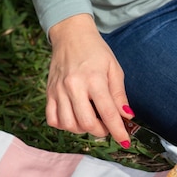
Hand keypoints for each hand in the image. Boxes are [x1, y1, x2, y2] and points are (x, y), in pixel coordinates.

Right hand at [46, 14, 132, 144]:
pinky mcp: (49, 93)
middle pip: (86, 123)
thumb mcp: (114, 69)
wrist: (71, 35)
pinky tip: (74, 118)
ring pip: (69, 125)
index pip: (108, 113)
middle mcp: (74, 86)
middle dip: (101, 131)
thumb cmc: (96, 51)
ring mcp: (59, 91)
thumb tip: (127, 116)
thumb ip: (119, 95)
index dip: (118, 131)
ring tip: (91, 120)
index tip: (125, 141)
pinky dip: (65, 125)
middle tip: (107, 126)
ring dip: (83, 130)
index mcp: (94, 79)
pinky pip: (53, 119)